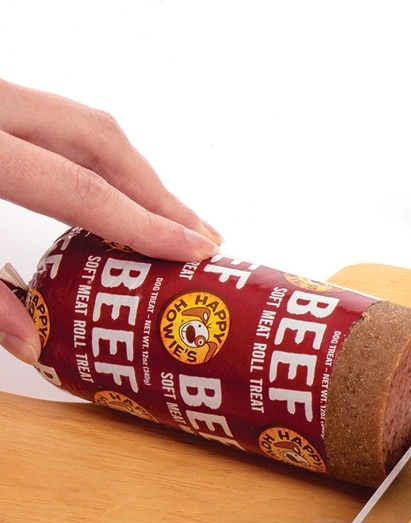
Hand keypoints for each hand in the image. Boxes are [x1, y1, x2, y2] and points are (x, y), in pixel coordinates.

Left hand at [0, 78, 221, 365]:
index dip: (144, 224)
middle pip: (99, 142)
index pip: (80, 186)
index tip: (196, 250)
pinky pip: (58, 119)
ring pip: (84, 123)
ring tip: (175, 219)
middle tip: (204, 240)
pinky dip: (98, 156)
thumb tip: (32, 341)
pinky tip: (117, 190)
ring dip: (136, 172)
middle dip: (159, 194)